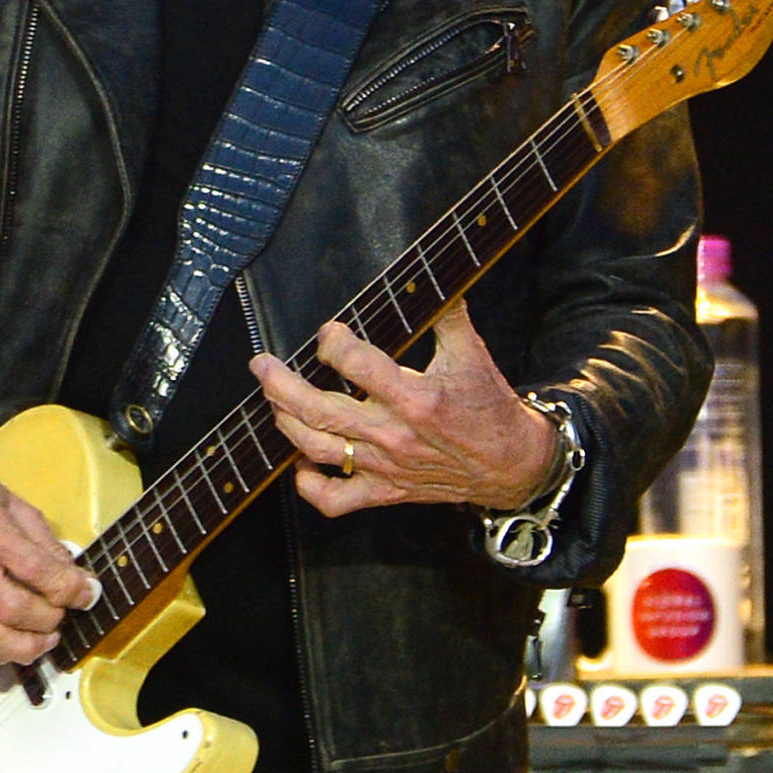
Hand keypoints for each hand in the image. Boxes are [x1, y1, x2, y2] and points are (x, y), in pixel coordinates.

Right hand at [0, 442, 100, 669]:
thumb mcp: (15, 504)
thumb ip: (47, 544)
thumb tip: (77, 583)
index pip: (32, 567)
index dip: (68, 587)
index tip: (87, 593)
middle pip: (10, 609)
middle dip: (48, 619)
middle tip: (62, 612)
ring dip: (24, 647)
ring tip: (44, 638)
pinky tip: (6, 645)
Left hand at [251, 299, 557, 518]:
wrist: (511, 465)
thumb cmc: (488, 407)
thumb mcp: (472, 353)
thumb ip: (447, 313)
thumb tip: (433, 273)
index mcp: (415, 398)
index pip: (356, 365)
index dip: (333, 343)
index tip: (329, 331)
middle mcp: (394, 434)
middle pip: (320, 411)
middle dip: (281, 384)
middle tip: (261, 364)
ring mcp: (385, 467)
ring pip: (318, 448)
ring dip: (285, 422)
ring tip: (271, 399)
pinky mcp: (385, 492)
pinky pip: (335, 500)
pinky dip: (308, 486)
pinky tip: (298, 462)